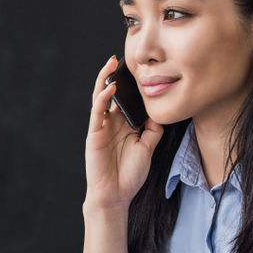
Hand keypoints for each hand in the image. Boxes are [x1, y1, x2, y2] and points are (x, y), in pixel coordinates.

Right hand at [86, 56, 163, 210]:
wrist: (116, 195)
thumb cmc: (129, 174)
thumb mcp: (148, 148)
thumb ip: (152, 130)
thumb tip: (158, 112)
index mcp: (123, 125)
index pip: (125, 98)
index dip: (129, 83)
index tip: (138, 67)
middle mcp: (111, 123)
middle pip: (111, 93)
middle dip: (115, 75)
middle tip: (121, 57)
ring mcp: (101, 127)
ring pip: (101, 97)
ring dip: (105, 79)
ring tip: (111, 63)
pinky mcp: (94, 133)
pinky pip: (97, 111)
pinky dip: (103, 98)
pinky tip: (110, 87)